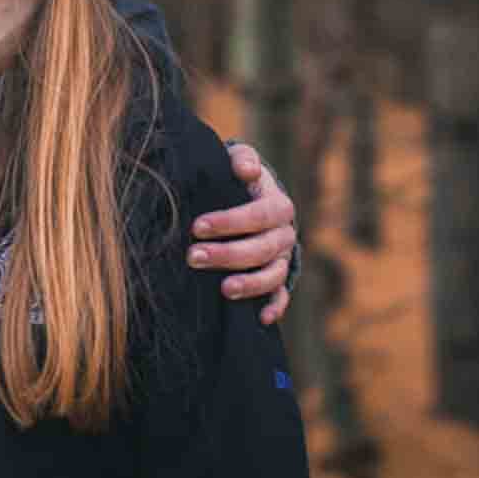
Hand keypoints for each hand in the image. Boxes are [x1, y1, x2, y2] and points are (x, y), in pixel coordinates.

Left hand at [188, 142, 296, 325]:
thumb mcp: (240, 163)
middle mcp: (285, 233)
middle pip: (262, 248)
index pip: (258, 215)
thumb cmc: (238, 181)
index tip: (197, 226)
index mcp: (278, 205)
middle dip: (228, 254)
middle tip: (193, 256)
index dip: (229, 222)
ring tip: (224, 290)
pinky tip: (261, 317)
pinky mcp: (279, 279)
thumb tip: (246, 169)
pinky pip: (282, 296)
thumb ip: (243, 159)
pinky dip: (275, 307)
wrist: (254, 201)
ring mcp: (283, 258)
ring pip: (273, 274)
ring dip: (250, 283)